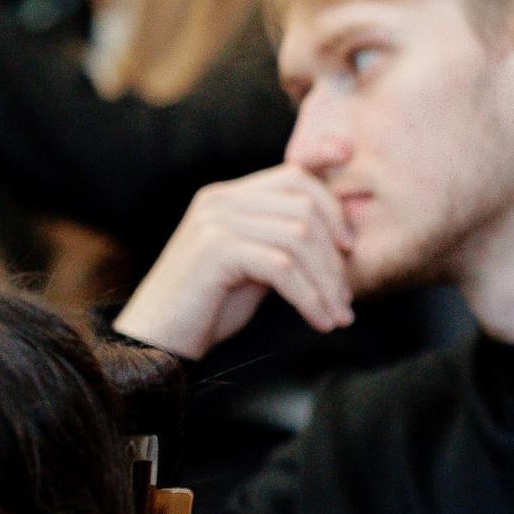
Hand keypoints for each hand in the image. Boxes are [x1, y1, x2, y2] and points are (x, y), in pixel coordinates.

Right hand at [114, 165, 354, 359]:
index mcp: (231, 196)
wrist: (161, 338)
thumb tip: (345, 239)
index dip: (332, 200)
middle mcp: (221, 199)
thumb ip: (288, 243)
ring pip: (299, 238)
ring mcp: (216, 220)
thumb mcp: (258, 265)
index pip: (295, 176)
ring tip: (338, 317)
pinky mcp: (214, 248)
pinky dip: (309, 297)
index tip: (353, 244)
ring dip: (327, 283)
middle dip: (335, 258)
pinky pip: (282, 267)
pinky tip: (320, 321)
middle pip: (306, 208)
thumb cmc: (212, 304)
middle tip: (346, 300)